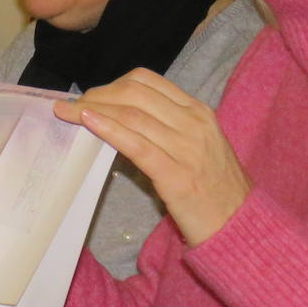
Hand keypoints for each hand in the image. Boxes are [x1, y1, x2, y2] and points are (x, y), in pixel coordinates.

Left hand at [52, 67, 251, 245]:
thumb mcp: (194, 145)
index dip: (111, 84)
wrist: (240, 224)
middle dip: (97, 96)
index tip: (90, 97)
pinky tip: (87, 122)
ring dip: (93, 110)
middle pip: (134, 93)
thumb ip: (164, 127)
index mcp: (198, 111)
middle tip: (72, 107)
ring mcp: (188, 148)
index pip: (147, 81)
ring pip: (132, 115)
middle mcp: (194, 123)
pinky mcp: (177, 176)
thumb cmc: (212, 187)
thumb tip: (116, 117)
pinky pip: (136, 145)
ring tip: (67, 113)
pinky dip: (108, 129)